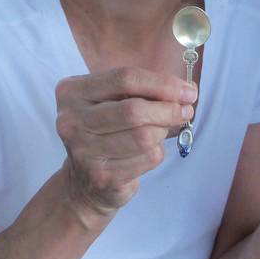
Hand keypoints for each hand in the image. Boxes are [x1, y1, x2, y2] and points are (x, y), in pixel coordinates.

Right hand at [55, 67, 196, 216]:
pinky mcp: (101, 176)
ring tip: (162, 130)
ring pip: (143, 136)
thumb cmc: (106, 129)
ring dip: (162, 131)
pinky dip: (157, 152)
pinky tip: (149, 150)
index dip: (162, 84)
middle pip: (134, 110)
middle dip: (168, 109)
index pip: (125, 78)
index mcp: (73, 91)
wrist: (83, 180)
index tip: (187, 90)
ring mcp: (84, 150)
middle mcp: (72, 120)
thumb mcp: (113, 100)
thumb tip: (185, 92)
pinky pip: (147, 158)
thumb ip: (143, 90)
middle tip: (186, 110)